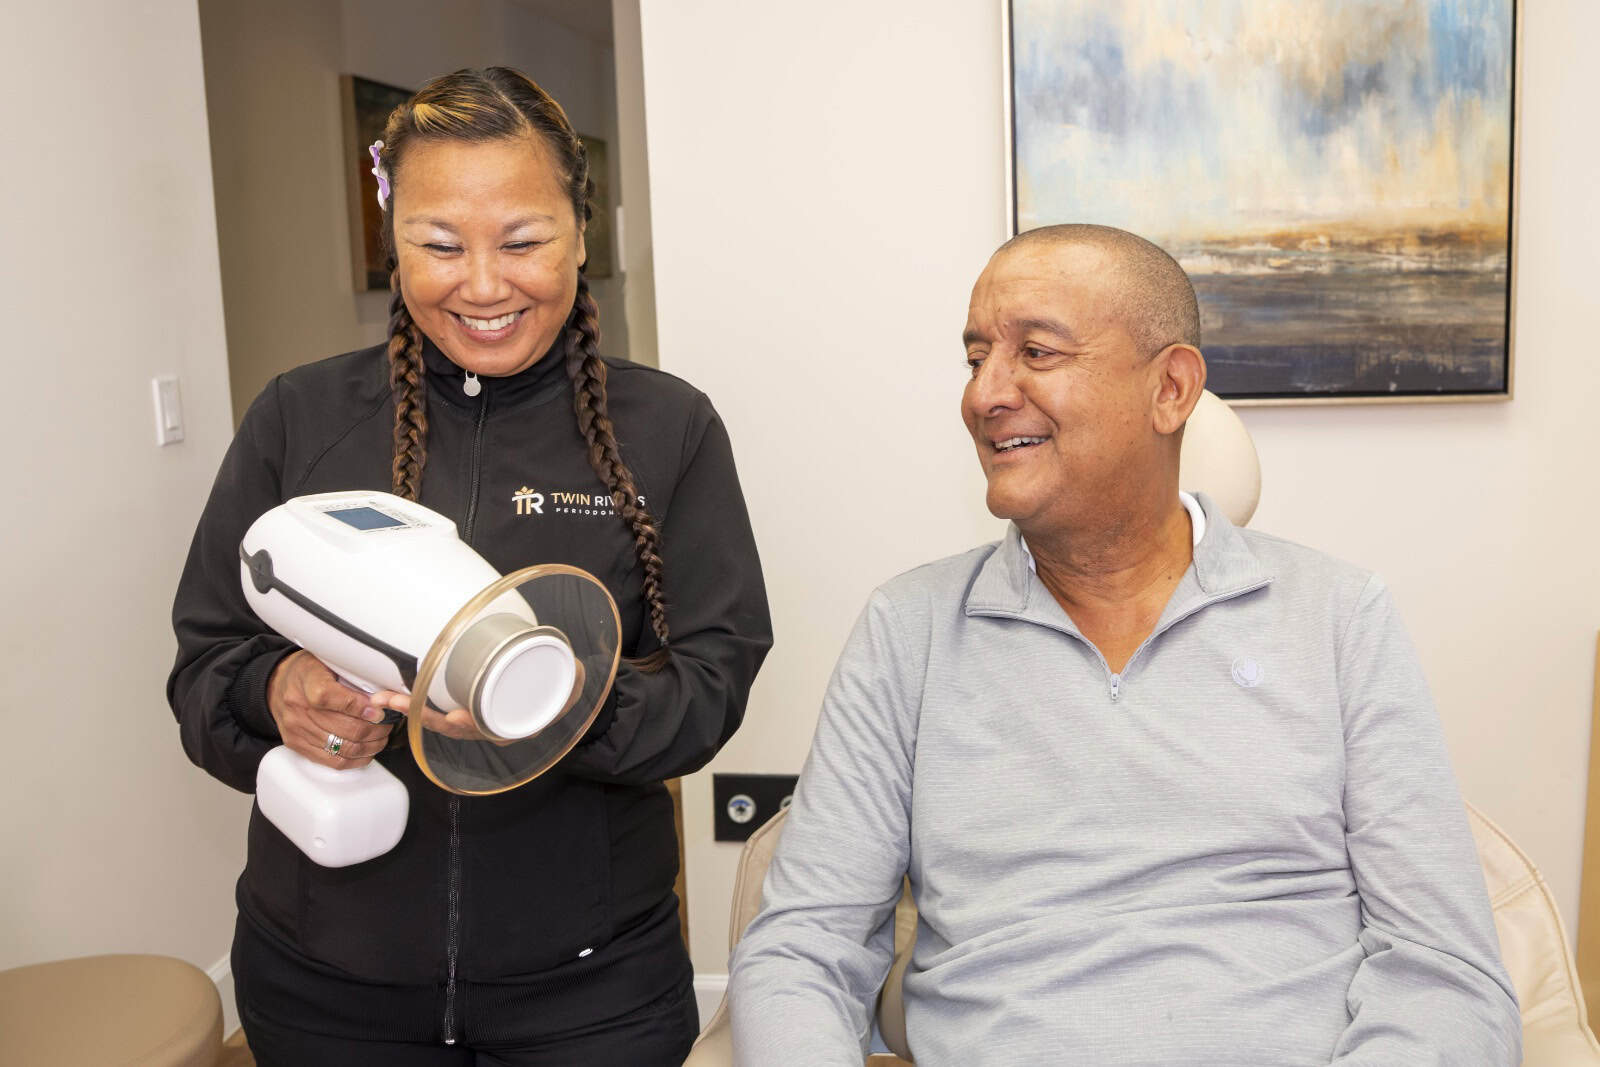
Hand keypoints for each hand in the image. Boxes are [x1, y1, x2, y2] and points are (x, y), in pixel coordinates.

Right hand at [267, 650, 393, 768]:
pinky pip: (332, 761)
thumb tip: (381, 695)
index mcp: (307, 681)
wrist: (278, 685)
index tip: (379, 708)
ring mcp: (297, 730)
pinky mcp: (297, 746)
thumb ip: (352, 674)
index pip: (333, 698)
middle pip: (346, 728)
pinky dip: (356, 759)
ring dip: (370, 745)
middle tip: (387, 723)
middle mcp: (299, 708)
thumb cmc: (309, 671)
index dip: (362, 706)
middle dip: (375, 728)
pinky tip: (366, 750)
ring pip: (344, 747)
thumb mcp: (328, 660)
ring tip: (381, 736)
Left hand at [369, 659, 584, 745]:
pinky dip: (417, 704)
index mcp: (510, 726)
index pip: (482, 728)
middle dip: (417, 715)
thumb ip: (571, 680)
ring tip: (381, 697)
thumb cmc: (561, 689)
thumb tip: (574, 668)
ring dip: (408, 709)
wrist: (560, 693)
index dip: (464, 725)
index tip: (453, 718)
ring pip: (437, 720)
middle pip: (449, 727)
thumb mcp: (570, 683)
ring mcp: (475, 719)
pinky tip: (397, 694)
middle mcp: (489, 728)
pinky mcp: (467, 706)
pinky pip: (439, 710)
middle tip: (390, 700)